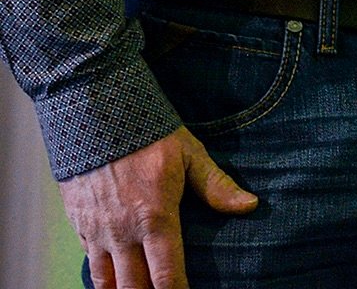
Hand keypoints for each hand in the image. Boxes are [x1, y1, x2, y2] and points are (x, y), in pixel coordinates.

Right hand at [62, 127, 257, 288]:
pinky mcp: (78, 224)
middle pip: (134, 286)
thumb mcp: (190, 155)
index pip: (167, 273)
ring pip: (106, 281)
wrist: (95, 115)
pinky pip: (89, 262)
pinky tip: (112, 280)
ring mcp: (96, 231)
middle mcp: (123, 233)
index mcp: (155, 218)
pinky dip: (101, 276)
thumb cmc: (148, 133)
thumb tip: (249, 206)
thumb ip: (216, 186)